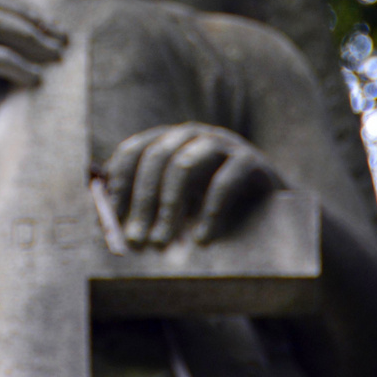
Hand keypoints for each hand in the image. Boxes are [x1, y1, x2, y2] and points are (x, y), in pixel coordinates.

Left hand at [105, 123, 280, 246]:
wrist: (274, 211)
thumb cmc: (213, 208)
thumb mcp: (177, 203)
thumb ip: (145, 205)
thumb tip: (102, 219)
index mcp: (168, 139)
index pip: (133, 150)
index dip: (119, 182)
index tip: (112, 217)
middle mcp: (192, 134)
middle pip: (155, 157)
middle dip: (141, 200)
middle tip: (136, 240)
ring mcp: (222, 143)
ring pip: (183, 164)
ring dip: (167, 206)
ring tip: (162, 242)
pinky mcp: (250, 160)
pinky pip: (224, 181)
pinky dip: (209, 212)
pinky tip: (202, 239)